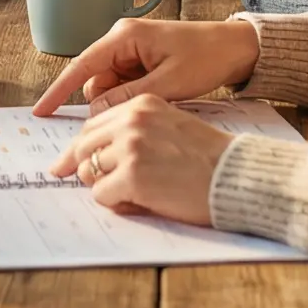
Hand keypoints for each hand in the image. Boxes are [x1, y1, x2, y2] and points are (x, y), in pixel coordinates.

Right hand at [31, 17, 259, 115]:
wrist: (237, 48)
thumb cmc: (206, 58)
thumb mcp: (169, 84)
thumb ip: (128, 98)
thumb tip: (94, 111)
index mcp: (124, 37)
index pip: (81, 66)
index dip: (59, 91)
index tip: (40, 111)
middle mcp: (121, 40)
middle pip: (96, 81)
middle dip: (107, 102)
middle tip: (138, 113)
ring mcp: (131, 51)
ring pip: (109, 87)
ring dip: (124, 101)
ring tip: (161, 100)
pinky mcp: (140, 61)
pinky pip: (124, 86)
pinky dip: (133, 98)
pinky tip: (159, 98)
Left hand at [49, 94, 234, 224]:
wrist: (238, 176)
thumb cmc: (210, 158)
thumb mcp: (172, 126)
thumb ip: (136, 132)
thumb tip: (98, 156)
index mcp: (142, 105)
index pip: (94, 124)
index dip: (81, 146)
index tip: (68, 161)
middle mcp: (132, 121)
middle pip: (84, 146)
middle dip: (81, 167)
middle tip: (78, 180)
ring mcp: (131, 148)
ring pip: (89, 171)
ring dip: (103, 187)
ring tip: (130, 194)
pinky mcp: (133, 176)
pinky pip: (102, 195)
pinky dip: (115, 203)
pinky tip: (139, 203)